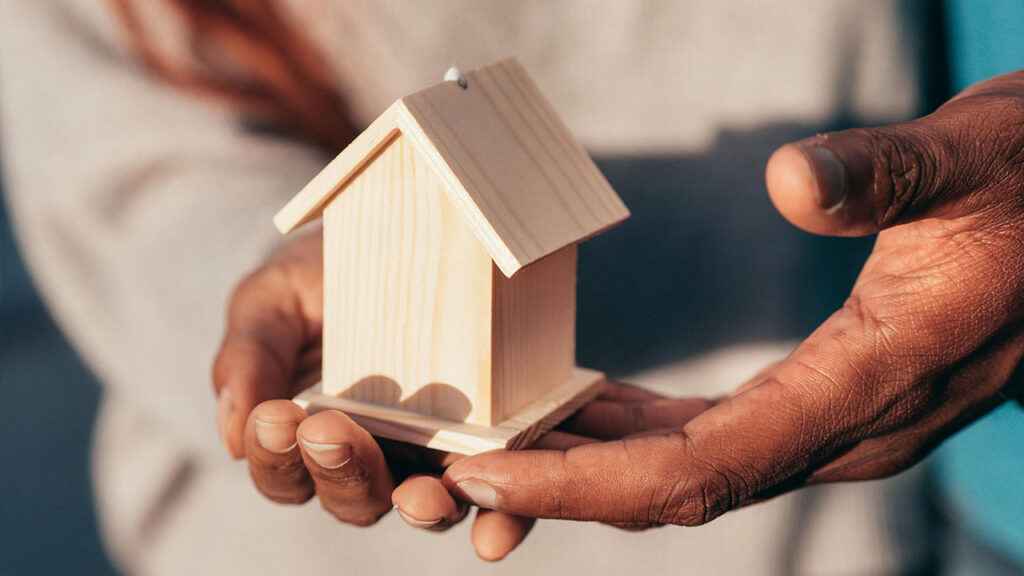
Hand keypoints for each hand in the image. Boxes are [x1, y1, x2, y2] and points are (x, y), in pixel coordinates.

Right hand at [212, 230, 533, 559]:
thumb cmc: (326, 274)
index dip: (275, 457)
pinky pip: (502, 490)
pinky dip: (502, 517)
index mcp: (311, 439)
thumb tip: (233, 436)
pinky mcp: (496, 442)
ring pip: (425, 505)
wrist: (407, 232)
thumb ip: (249, 356)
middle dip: (341, 472)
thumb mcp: (275, 299)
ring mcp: (436, 455)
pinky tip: (498, 526)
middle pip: (352, 499)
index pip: (284, 474)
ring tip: (422, 495)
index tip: (275, 417)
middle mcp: (374, 459)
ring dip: (422, 507)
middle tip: (330, 432)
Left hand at [440, 71, 1023, 526]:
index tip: (489, 471)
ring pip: (692, 471)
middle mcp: (847, 429)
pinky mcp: (823, 399)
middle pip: (680, 489)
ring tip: (500, 441)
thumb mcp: (973, 155)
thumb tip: (790, 180)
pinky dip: (638, 434)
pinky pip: (715, 436)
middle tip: (458, 469)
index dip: (587, 481)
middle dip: (564, 487)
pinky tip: (584, 408)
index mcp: (871, 382)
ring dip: (594, 466)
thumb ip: (888, 175)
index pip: (703, 467)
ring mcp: (835, 423)